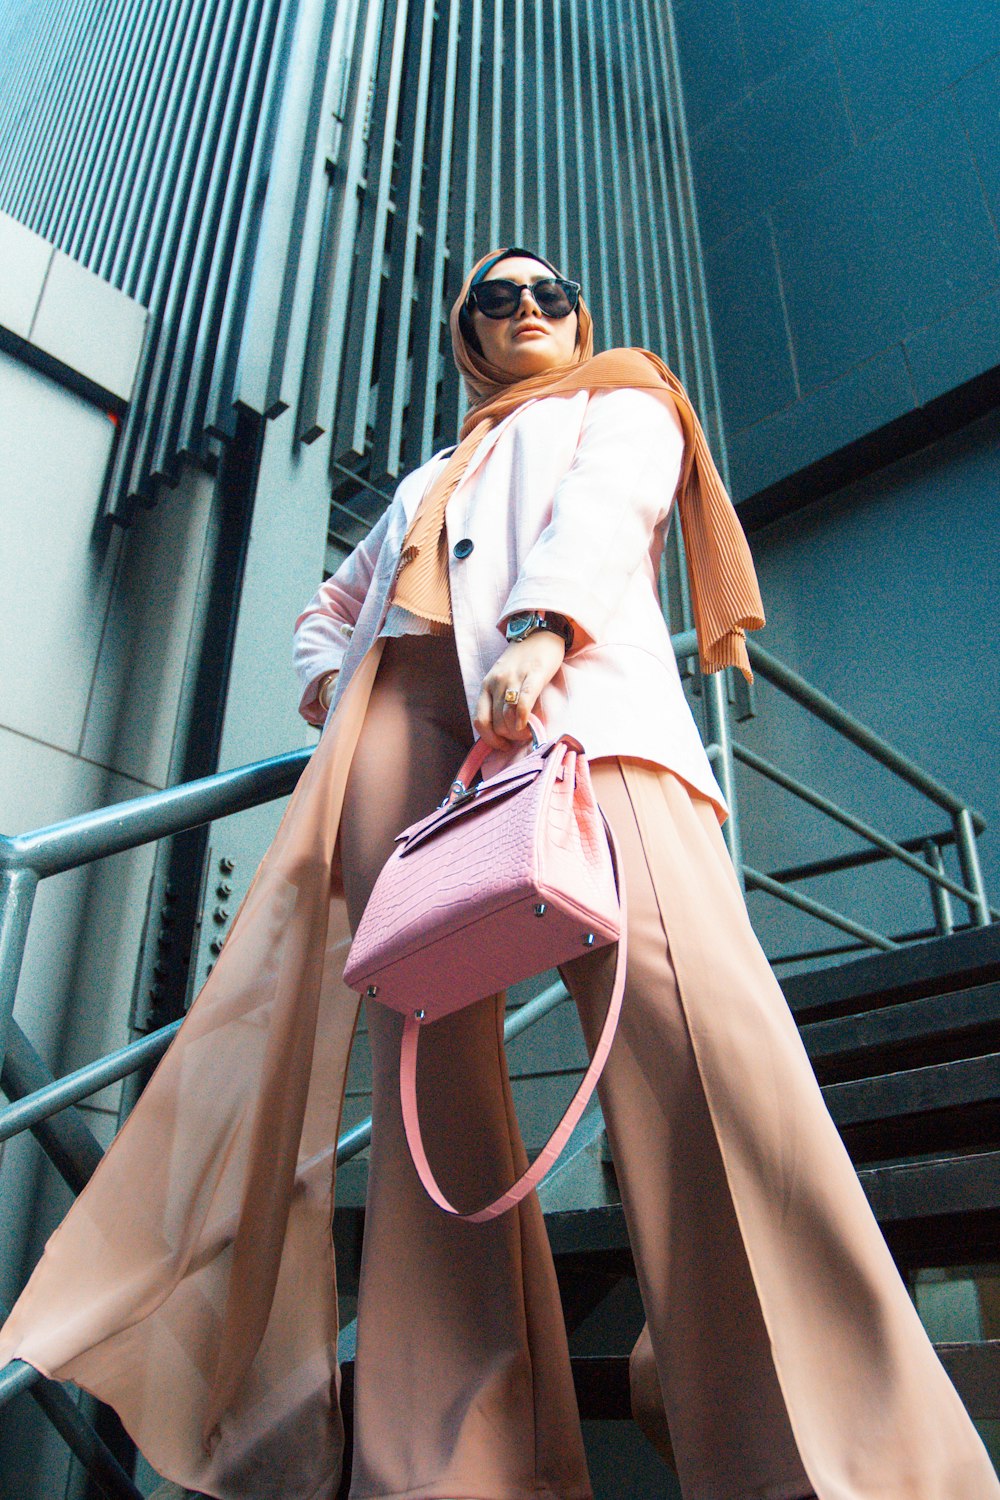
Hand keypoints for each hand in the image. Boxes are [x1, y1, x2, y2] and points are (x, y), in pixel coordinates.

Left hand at [474, 631, 565, 748]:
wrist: (539, 632)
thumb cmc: (522, 660)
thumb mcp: (502, 678)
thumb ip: (500, 700)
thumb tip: (504, 731)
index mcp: (486, 685)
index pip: (480, 720)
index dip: (490, 738)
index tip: (502, 745)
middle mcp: (496, 682)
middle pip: (497, 722)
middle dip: (508, 737)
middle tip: (520, 738)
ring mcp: (514, 677)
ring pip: (509, 716)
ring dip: (518, 732)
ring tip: (528, 732)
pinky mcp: (533, 674)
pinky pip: (524, 701)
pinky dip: (523, 717)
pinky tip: (527, 725)